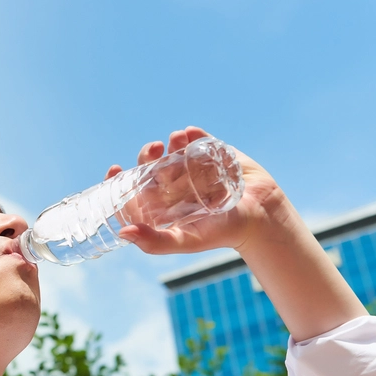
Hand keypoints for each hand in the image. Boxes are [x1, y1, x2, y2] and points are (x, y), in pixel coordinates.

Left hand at [109, 126, 293, 256]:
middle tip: (152, 150)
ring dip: (171, 142)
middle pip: (151, 165)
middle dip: (147, 155)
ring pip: (173, 150)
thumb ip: (155, 242)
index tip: (115, 168)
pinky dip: (194, 134)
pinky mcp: (215, 154)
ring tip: (175, 140)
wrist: (261, 217)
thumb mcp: (185, 241)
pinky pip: (200, 139)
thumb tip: (123, 233)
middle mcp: (174, 184)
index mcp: (162, 204)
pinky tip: (190, 133)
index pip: (134, 189)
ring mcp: (194, 167)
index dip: (121, 179)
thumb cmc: (221, 233)